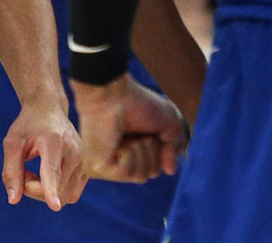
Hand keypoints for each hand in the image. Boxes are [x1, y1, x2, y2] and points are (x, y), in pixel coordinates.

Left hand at [2, 95, 84, 210]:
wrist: (50, 109)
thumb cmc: (28, 126)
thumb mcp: (12, 143)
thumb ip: (11, 171)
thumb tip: (13, 200)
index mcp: (53, 142)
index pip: (52, 171)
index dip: (51, 190)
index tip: (55, 206)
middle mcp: (74, 151)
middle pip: (55, 190)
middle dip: (33, 189)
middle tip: (23, 172)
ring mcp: (84, 161)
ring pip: (64, 196)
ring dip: (45, 192)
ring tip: (35, 171)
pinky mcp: (87, 169)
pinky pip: (71, 194)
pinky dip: (57, 192)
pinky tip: (47, 176)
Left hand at [72, 75, 188, 183]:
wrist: (112, 94)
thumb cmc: (137, 102)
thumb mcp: (169, 121)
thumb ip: (175, 146)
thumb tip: (170, 171)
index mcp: (133, 152)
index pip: (157, 168)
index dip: (161, 150)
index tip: (152, 131)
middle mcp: (118, 161)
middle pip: (151, 174)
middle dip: (151, 150)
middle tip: (139, 132)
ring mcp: (106, 167)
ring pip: (140, 176)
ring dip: (140, 151)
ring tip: (127, 136)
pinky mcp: (96, 168)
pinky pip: (126, 173)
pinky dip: (128, 154)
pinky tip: (116, 142)